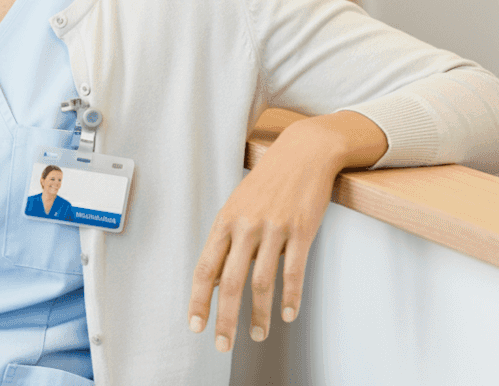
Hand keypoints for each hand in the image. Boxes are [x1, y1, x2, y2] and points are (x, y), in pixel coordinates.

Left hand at [186, 112, 386, 351]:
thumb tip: (216, 279)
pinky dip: (290, 298)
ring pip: (261, 282)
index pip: (205, 268)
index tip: (196, 326)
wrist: (302, 153)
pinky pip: (293, 272)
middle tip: (223, 345)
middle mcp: (245, 226)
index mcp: (224, 221)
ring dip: (258, 315)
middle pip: (229, 282)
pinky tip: (287, 315)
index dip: (199, 300)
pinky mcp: (300, 230)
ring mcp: (273, 229)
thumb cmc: (266, 183)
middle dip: (225, 319)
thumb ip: (227, 240)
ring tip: (257, 334)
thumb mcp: (238, 206)